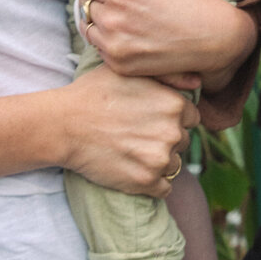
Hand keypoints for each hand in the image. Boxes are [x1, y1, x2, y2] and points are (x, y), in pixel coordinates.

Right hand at [63, 64, 197, 197]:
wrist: (64, 125)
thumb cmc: (94, 93)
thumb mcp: (130, 71)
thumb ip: (169, 75)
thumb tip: (197, 84)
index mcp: (175, 104)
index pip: (190, 118)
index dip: (171, 118)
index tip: (150, 119)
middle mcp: (173, 132)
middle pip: (183, 141)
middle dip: (165, 139)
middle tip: (137, 135)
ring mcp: (160, 159)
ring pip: (174, 165)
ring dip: (158, 161)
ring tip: (132, 151)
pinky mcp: (145, 182)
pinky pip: (164, 188)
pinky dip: (152, 183)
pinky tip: (133, 169)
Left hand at [74, 0, 257, 89]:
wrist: (212, 38)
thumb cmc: (187, 2)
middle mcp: (113, 19)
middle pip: (85, 5)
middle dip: (99, 2)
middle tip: (121, 5)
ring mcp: (115, 46)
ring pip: (89, 29)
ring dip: (101, 24)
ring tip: (127, 22)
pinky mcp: (120, 65)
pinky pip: (101, 49)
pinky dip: (110, 43)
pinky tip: (133, 38)